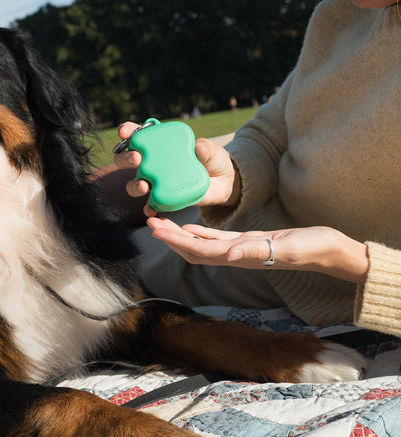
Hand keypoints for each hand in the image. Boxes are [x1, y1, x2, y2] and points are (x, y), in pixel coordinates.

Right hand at [113, 122, 240, 216]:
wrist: (224, 181)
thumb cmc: (213, 159)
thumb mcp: (212, 149)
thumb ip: (205, 147)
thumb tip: (198, 147)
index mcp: (160, 144)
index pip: (138, 135)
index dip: (128, 131)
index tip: (124, 132)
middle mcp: (153, 162)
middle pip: (126, 160)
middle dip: (126, 158)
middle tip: (136, 158)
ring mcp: (156, 181)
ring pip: (134, 184)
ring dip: (134, 185)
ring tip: (144, 185)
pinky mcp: (164, 198)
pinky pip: (151, 205)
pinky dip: (148, 208)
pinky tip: (150, 209)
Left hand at [146, 218, 369, 283]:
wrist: (329, 250)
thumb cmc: (312, 248)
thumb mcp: (287, 247)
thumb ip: (257, 252)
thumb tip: (228, 256)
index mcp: (240, 256)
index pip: (199, 250)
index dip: (176, 241)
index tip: (156, 229)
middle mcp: (235, 256)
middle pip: (194, 249)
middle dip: (171, 238)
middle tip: (150, 221)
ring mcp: (240, 250)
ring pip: (202, 244)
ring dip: (180, 235)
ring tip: (162, 223)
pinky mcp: (248, 242)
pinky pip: (217, 239)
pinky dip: (200, 233)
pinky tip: (189, 227)